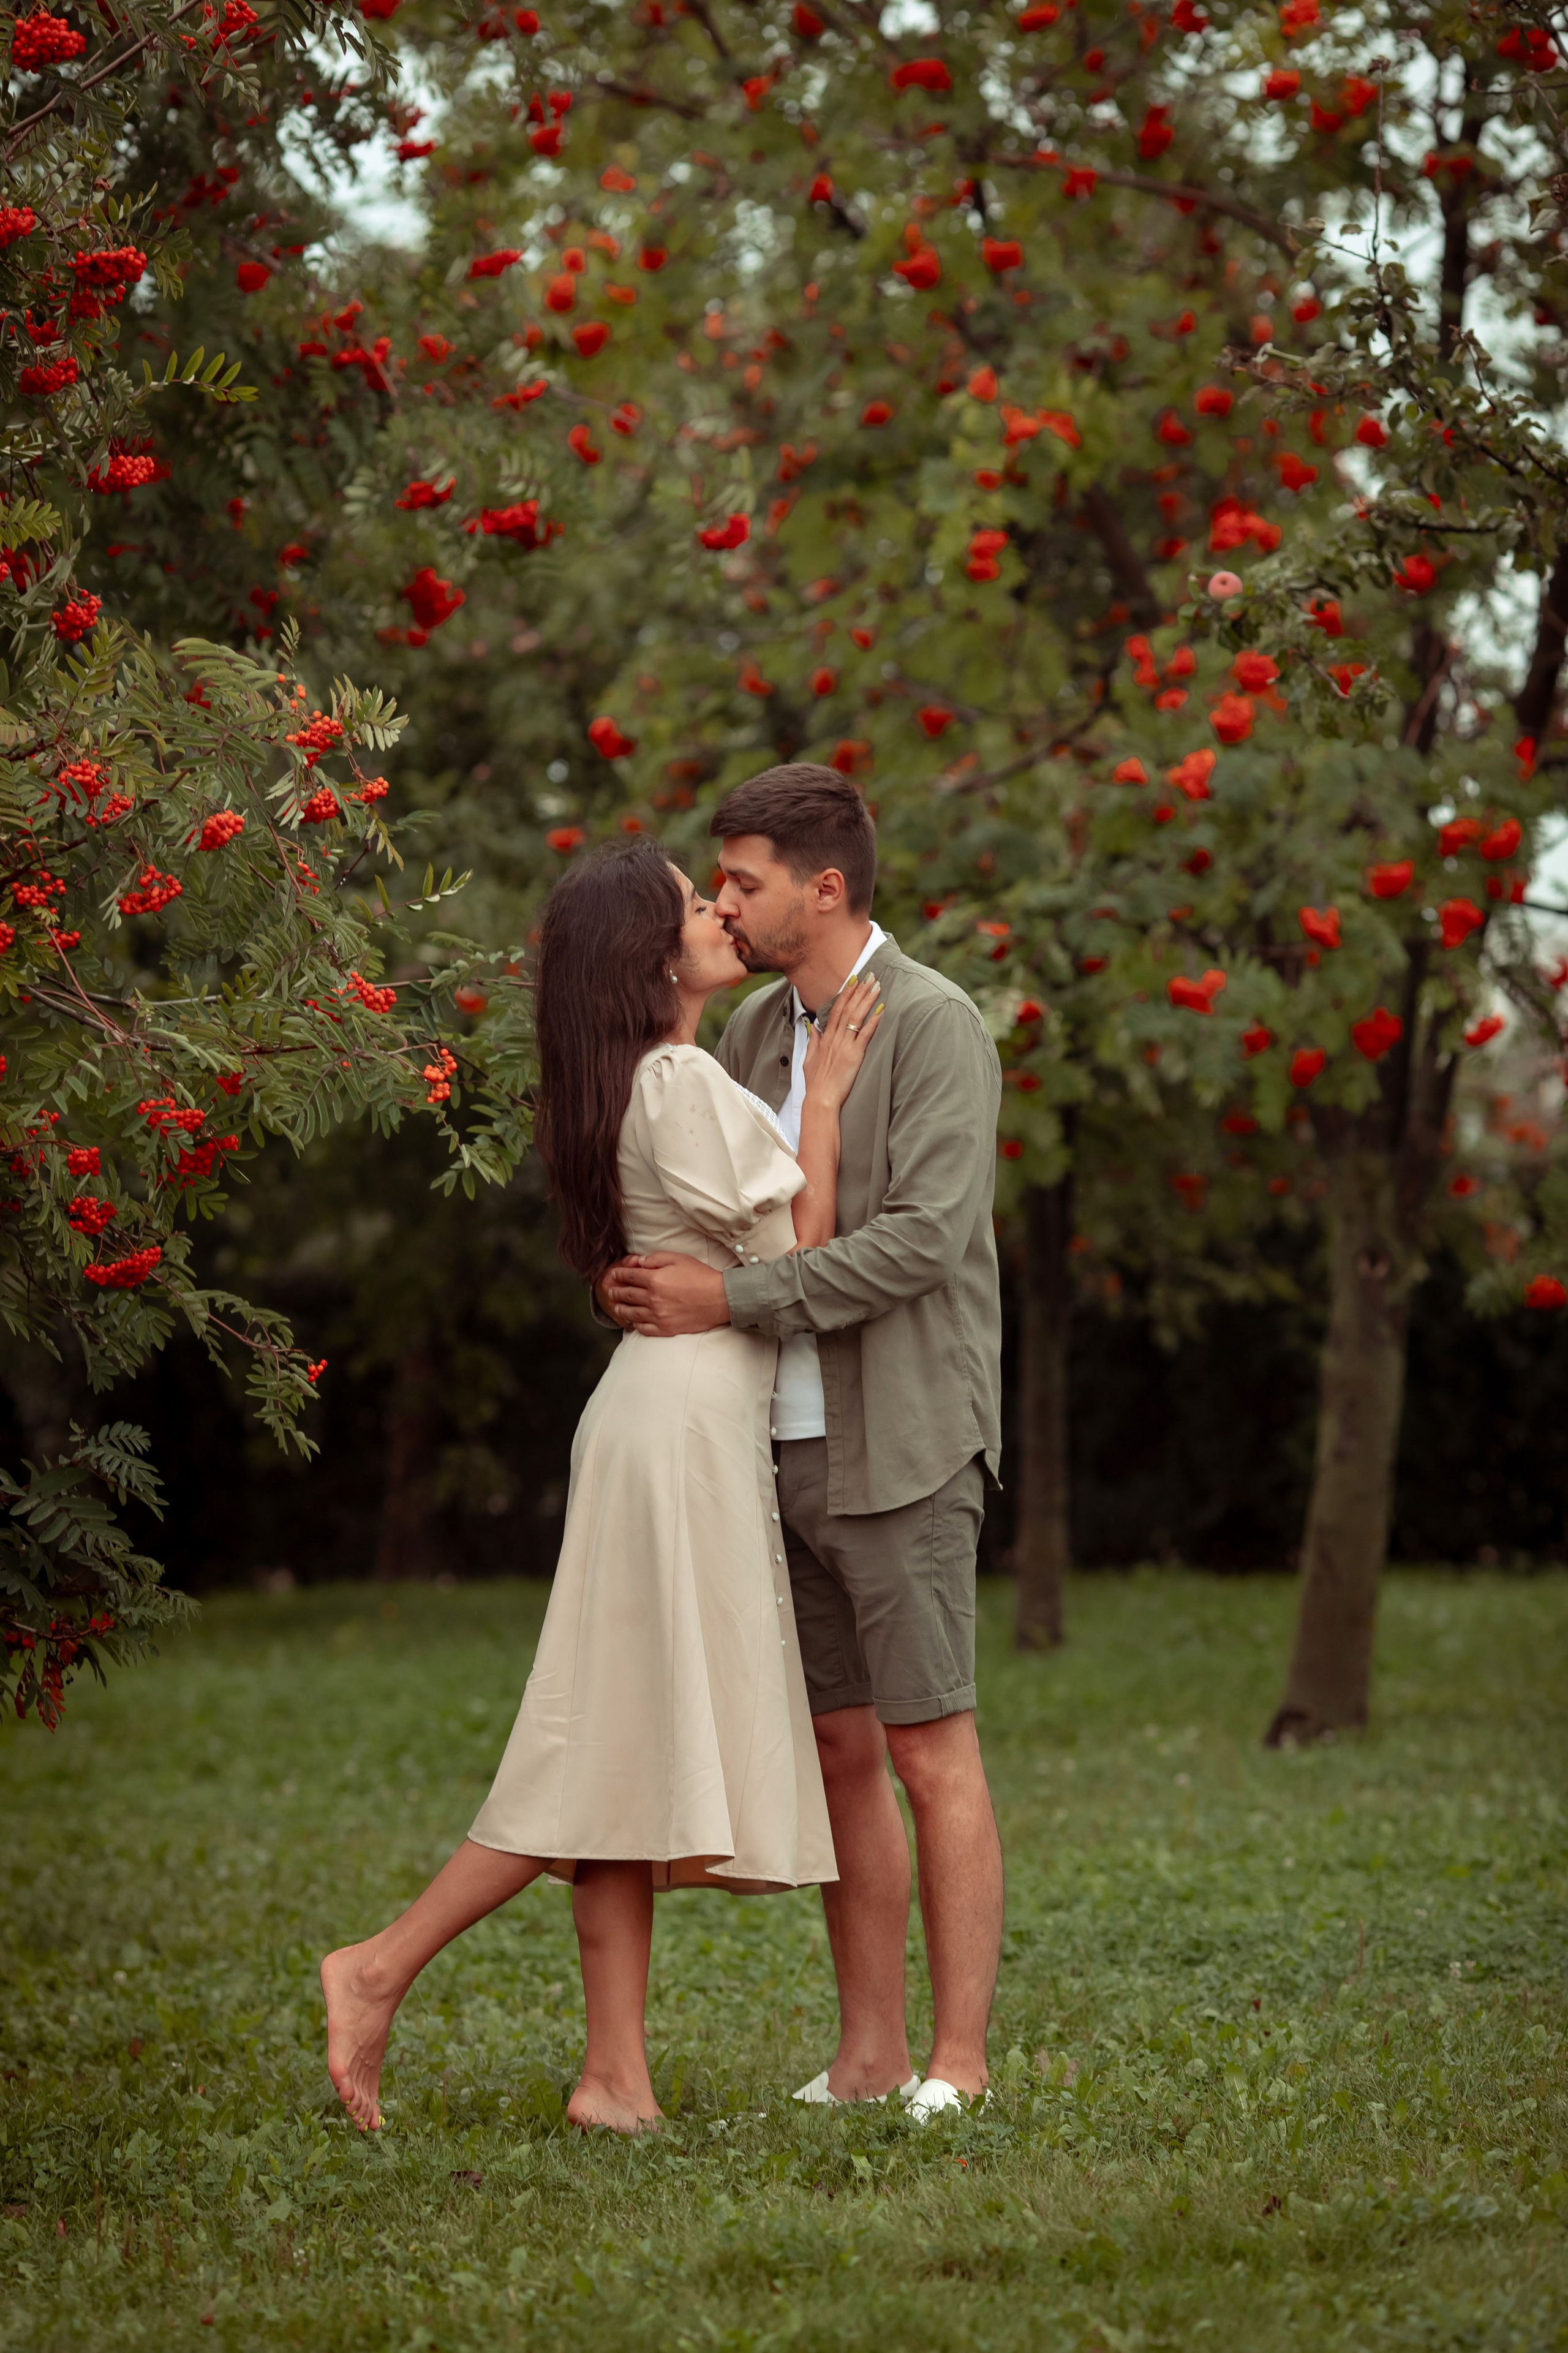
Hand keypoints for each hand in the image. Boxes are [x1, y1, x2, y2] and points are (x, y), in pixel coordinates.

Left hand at [602, 1252, 730, 1336]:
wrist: (719, 1299)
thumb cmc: (701, 1276)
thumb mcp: (678, 1259)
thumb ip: (655, 1259)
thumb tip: (638, 1262)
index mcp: (654, 1280)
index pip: (629, 1277)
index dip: (619, 1275)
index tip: (613, 1275)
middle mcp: (652, 1299)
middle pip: (627, 1295)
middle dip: (616, 1292)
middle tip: (610, 1291)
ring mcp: (658, 1316)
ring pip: (632, 1314)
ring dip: (621, 1309)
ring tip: (616, 1307)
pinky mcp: (665, 1329)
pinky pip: (644, 1329)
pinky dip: (635, 1325)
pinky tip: (632, 1322)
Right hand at [801, 974, 883, 1113]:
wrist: (820, 1099)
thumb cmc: (816, 1083)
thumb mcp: (809, 1059)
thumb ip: (813, 1041)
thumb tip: (813, 1026)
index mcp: (825, 1038)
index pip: (836, 1010)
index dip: (845, 994)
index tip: (852, 980)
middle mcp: (835, 1038)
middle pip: (847, 1009)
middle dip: (858, 991)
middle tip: (869, 975)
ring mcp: (844, 1046)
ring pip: (856, 1017)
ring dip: (867, 1000)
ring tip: (876, 986)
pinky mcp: (854, 1056)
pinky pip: (865, 1035)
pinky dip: (873, 1021)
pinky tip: (881, 1010)